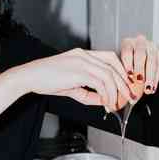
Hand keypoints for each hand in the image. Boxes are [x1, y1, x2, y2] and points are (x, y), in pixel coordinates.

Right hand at [19, 48, 135, 111]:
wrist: (30, 77)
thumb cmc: (47, 81)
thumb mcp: (73, 88)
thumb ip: (90, 93)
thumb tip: (105, 101)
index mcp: (83, 54)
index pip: (110, 58)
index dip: (121, 72)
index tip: (126, 86)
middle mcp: (84, 54)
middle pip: (114, 65)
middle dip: (124, 83)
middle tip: (128, 97)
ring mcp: (82, 61)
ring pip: (109, 75)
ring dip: (116, 92)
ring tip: (115, 104)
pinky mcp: (79, 71)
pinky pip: (101, 83)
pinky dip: (106, 95)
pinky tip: (105, 104)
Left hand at [120, 35, 158, 94]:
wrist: (141, 68)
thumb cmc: (127, 70)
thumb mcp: (121, 71)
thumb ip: (121, 78)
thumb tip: (120, 96)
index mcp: (127, 43)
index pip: (127, 51)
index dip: (128, 63)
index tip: (129, 75)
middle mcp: (140, 43)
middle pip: (140, 54)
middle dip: (139, 70)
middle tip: (138, 82)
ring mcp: (152, 48)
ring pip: (152, 61)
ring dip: (150, 77)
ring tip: (147, 90)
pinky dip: (156, 79)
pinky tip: (153, 88)